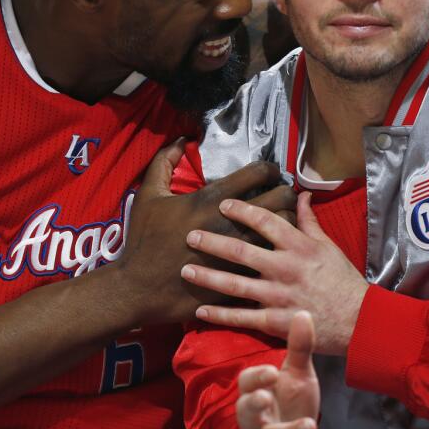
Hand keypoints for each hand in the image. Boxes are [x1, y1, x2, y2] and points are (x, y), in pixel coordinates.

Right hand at [116, 140, 296, 323]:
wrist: (139, 289)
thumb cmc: (142, 240)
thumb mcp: (148, 195)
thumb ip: (164, 162)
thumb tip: (181, 140)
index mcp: (211, 199)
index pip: (259, 172)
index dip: (270, 168)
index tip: (271, 173)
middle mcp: (231, 223)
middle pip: (281, 198)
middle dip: (287, 192)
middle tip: (282, 195)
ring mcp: (239, 253)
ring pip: (285, 230)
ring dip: (289, 221)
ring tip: (284, 220)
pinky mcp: (241, 277)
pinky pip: (274, 258)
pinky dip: (278, 251)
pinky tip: (275, 249)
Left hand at [181, 192, 367, 354]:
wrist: (359, 321)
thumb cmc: (342, 280)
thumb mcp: (329, 245)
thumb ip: (309, 221)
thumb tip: (300, 194)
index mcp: (299, 246)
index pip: (265, 221)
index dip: (241, 210)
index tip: (221, 204)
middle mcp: (285, 268)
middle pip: (241, 251)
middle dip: (212, 242)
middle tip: (189, 235)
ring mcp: (279, 296)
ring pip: (235, 285)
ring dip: (207, 277)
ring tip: (185, 270)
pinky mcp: (276, 322)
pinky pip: (242, 318)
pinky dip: (219, 315)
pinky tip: (199, 311)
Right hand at [239, 311, 320, 428]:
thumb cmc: (291, 404)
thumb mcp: (298, 375)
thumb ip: (299, 348)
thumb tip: (302, 312)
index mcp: (258, 392)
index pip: (247, 382)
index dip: (256, 378)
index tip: (272, 371)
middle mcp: (255, 418)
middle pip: (245, 411)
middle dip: (253, 404)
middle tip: (265, 397)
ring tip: (310, 424)